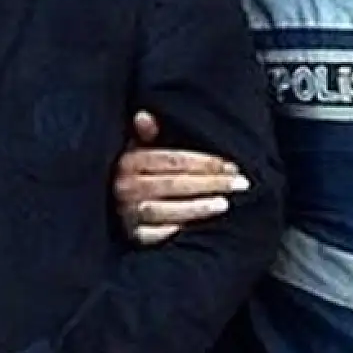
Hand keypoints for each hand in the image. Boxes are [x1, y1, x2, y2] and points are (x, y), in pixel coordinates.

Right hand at [114, 111, 249, 245]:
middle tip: (239, 184)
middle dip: (210, 183)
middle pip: (173, 183)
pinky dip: (173, 232)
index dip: (204, 162)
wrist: (113, 209)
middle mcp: (125, 187)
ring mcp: (127, 213)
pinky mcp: (132, 236)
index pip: (172, 160)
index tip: (231, 166)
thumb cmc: (135, 177)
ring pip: (163, 210)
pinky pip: (153, 236)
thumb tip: (143, 116)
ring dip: (197, 207)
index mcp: (129, 162)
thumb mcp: (137, 151)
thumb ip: (145, 136)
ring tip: (224, 204)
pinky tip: (197, 229)